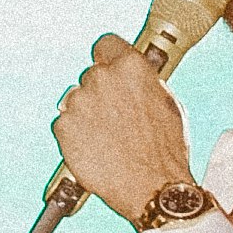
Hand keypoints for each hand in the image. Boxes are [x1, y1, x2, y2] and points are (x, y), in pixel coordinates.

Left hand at [52, 34, 196, 229]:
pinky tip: (95, 150)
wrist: (152, 188)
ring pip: (76, 100)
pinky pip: (65, 125)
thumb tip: (135, 77)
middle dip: (100, 94)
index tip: (108, 68)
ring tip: (106, 139)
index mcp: (131, 67)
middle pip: (91, 76)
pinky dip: (75, 136)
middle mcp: (102, 78)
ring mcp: (80, 101)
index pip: (106, 44)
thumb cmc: (165, 152)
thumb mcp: (167, 104)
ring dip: (86, 115)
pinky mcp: (64, 126)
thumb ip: (144, 83)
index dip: (108, 58)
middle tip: (114, 119)